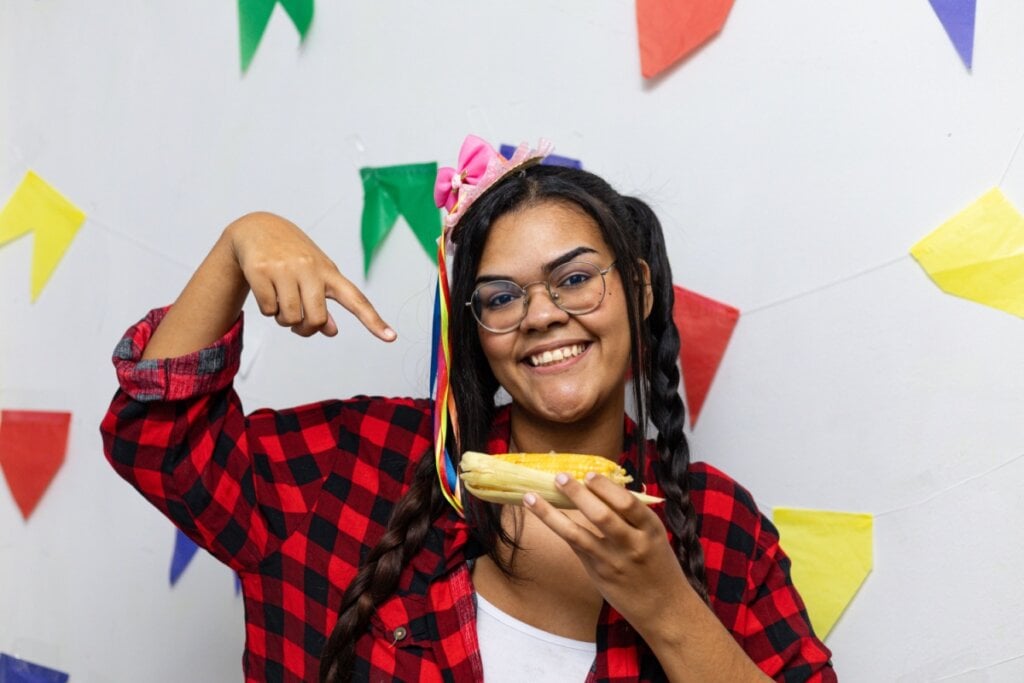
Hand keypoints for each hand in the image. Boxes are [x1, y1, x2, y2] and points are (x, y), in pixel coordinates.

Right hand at [227, 212, 395, 340]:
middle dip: (306, 329)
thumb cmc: (292, 254)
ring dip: (284, 320)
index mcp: (329, 272)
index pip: (356, 299)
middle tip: (298, 323)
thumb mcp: (315, 274)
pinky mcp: (260, 271)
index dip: (373, 320)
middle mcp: (310, 269)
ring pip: (290, 318)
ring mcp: (285, 269)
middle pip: (317, 319)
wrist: (258, 228)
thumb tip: (332, 331)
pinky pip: (268, 310)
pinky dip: (268, 310)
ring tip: (281, 302)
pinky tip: (267, 292)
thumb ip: (325, 302)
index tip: (391, 337)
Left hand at [523, 473, 691, 639]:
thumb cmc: (658, 565)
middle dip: (578, 494)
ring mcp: (612, 561)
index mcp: (651, 529)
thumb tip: (600, 486)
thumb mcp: (654, 536)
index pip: (627, 503)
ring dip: (551, 513)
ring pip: (577, 534)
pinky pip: (575, 546)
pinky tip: (544, 515)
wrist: (664, 607)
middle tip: (560, 477)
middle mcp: (632, 544)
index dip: (605, 487)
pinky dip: (559, 528)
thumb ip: (631, 516)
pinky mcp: (597, 573)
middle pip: (601, 516)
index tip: (588, 474)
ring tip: (532, 496)